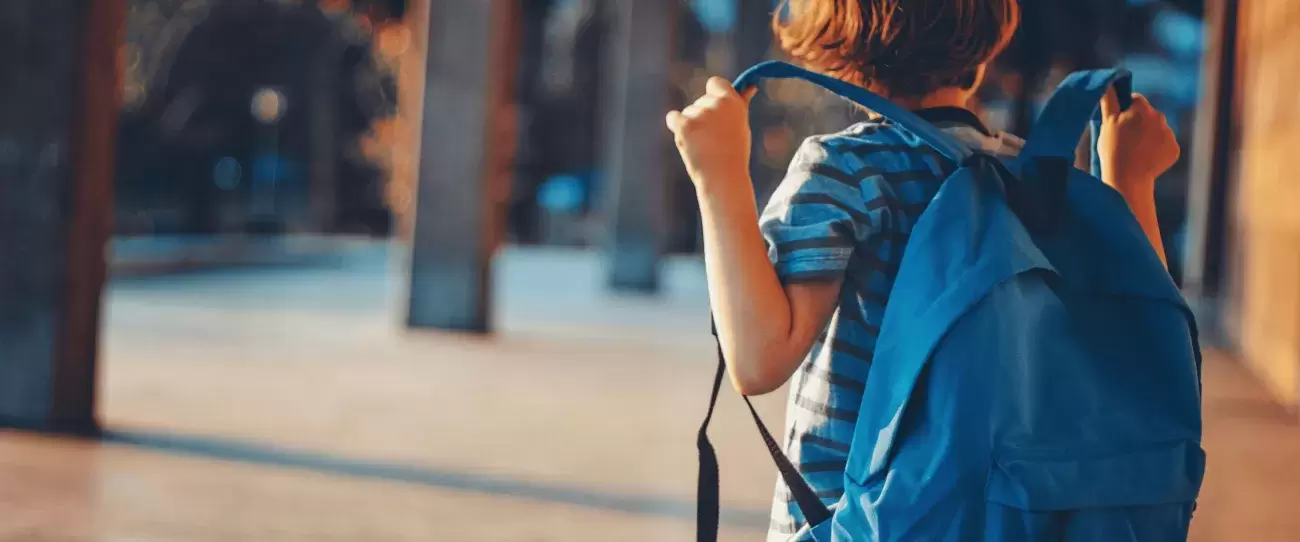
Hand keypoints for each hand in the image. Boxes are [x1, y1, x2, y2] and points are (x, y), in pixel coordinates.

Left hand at [665, 77, 757, 192]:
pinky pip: (673, 117)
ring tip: (704, 145)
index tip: (715, 108)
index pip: (715, 83)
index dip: (714, 94)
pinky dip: (676, 127)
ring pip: (688, 112)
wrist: (723, 178)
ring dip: (692, 126)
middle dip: (703, 116)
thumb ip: (741, 104)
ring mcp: (700, 113)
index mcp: (733, 102)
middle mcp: (717, 104)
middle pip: (701, 101)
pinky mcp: (684, 124)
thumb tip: (751, 86)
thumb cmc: (735, 153)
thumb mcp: (741, 125)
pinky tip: (688, 141)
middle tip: (713, 138)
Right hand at [1097, 88, 1179, 194]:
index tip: (1118, 124)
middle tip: (1124, 140)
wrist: (1128, 179)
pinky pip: (1164, 145)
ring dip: (1148, 137)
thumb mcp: (1107, 123)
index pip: (1135, 100)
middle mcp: (1160, 117)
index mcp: (1142, 108)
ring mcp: (1169, 134)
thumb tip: (1108, 83)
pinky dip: (1156, 150)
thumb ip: (1109, 100)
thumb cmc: (1113, 150)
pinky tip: (1145, 159)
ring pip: (1157, 130)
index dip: (1125, 110)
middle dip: (1138, 123)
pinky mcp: (1174, 150)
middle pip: (1148, 115)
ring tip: (1135, 152)